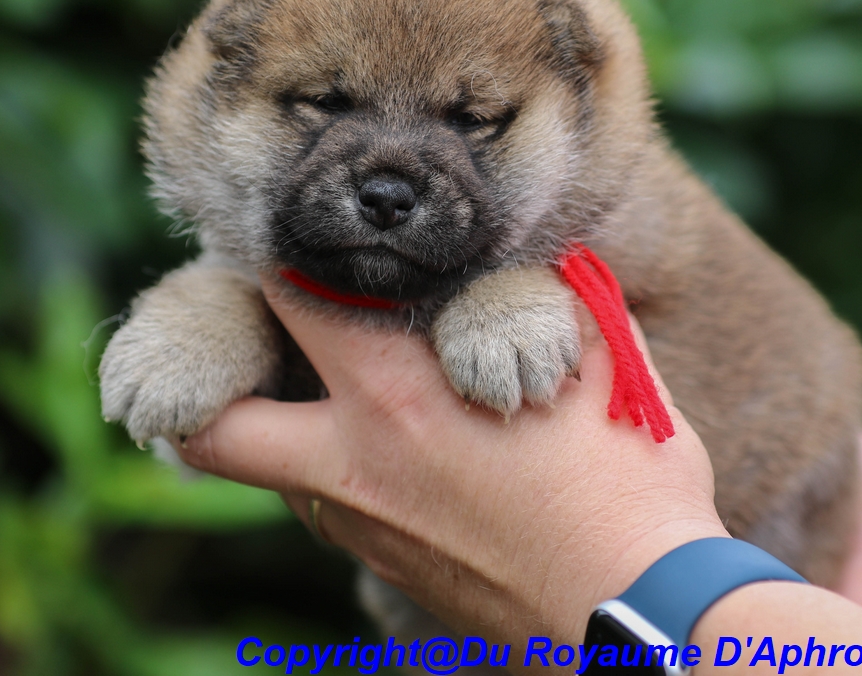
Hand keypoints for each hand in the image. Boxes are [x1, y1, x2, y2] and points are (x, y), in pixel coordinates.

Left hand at [175, 277, 727, 645]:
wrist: (640, 616)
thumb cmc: (631, 490)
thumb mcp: (605, 366)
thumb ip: (554, 301)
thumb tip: (542, 265)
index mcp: (400, 396)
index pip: (289, 298)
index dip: (287, 257)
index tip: (313, 245)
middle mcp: (355, 467)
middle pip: (220, 423)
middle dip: (225, 375)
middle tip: (271, 338)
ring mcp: (366, 530)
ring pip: (271, 474)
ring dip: (284, 423)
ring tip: (339, 389)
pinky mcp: (391, 571)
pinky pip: (328, 511)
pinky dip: (336, 473)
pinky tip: (400, 453)